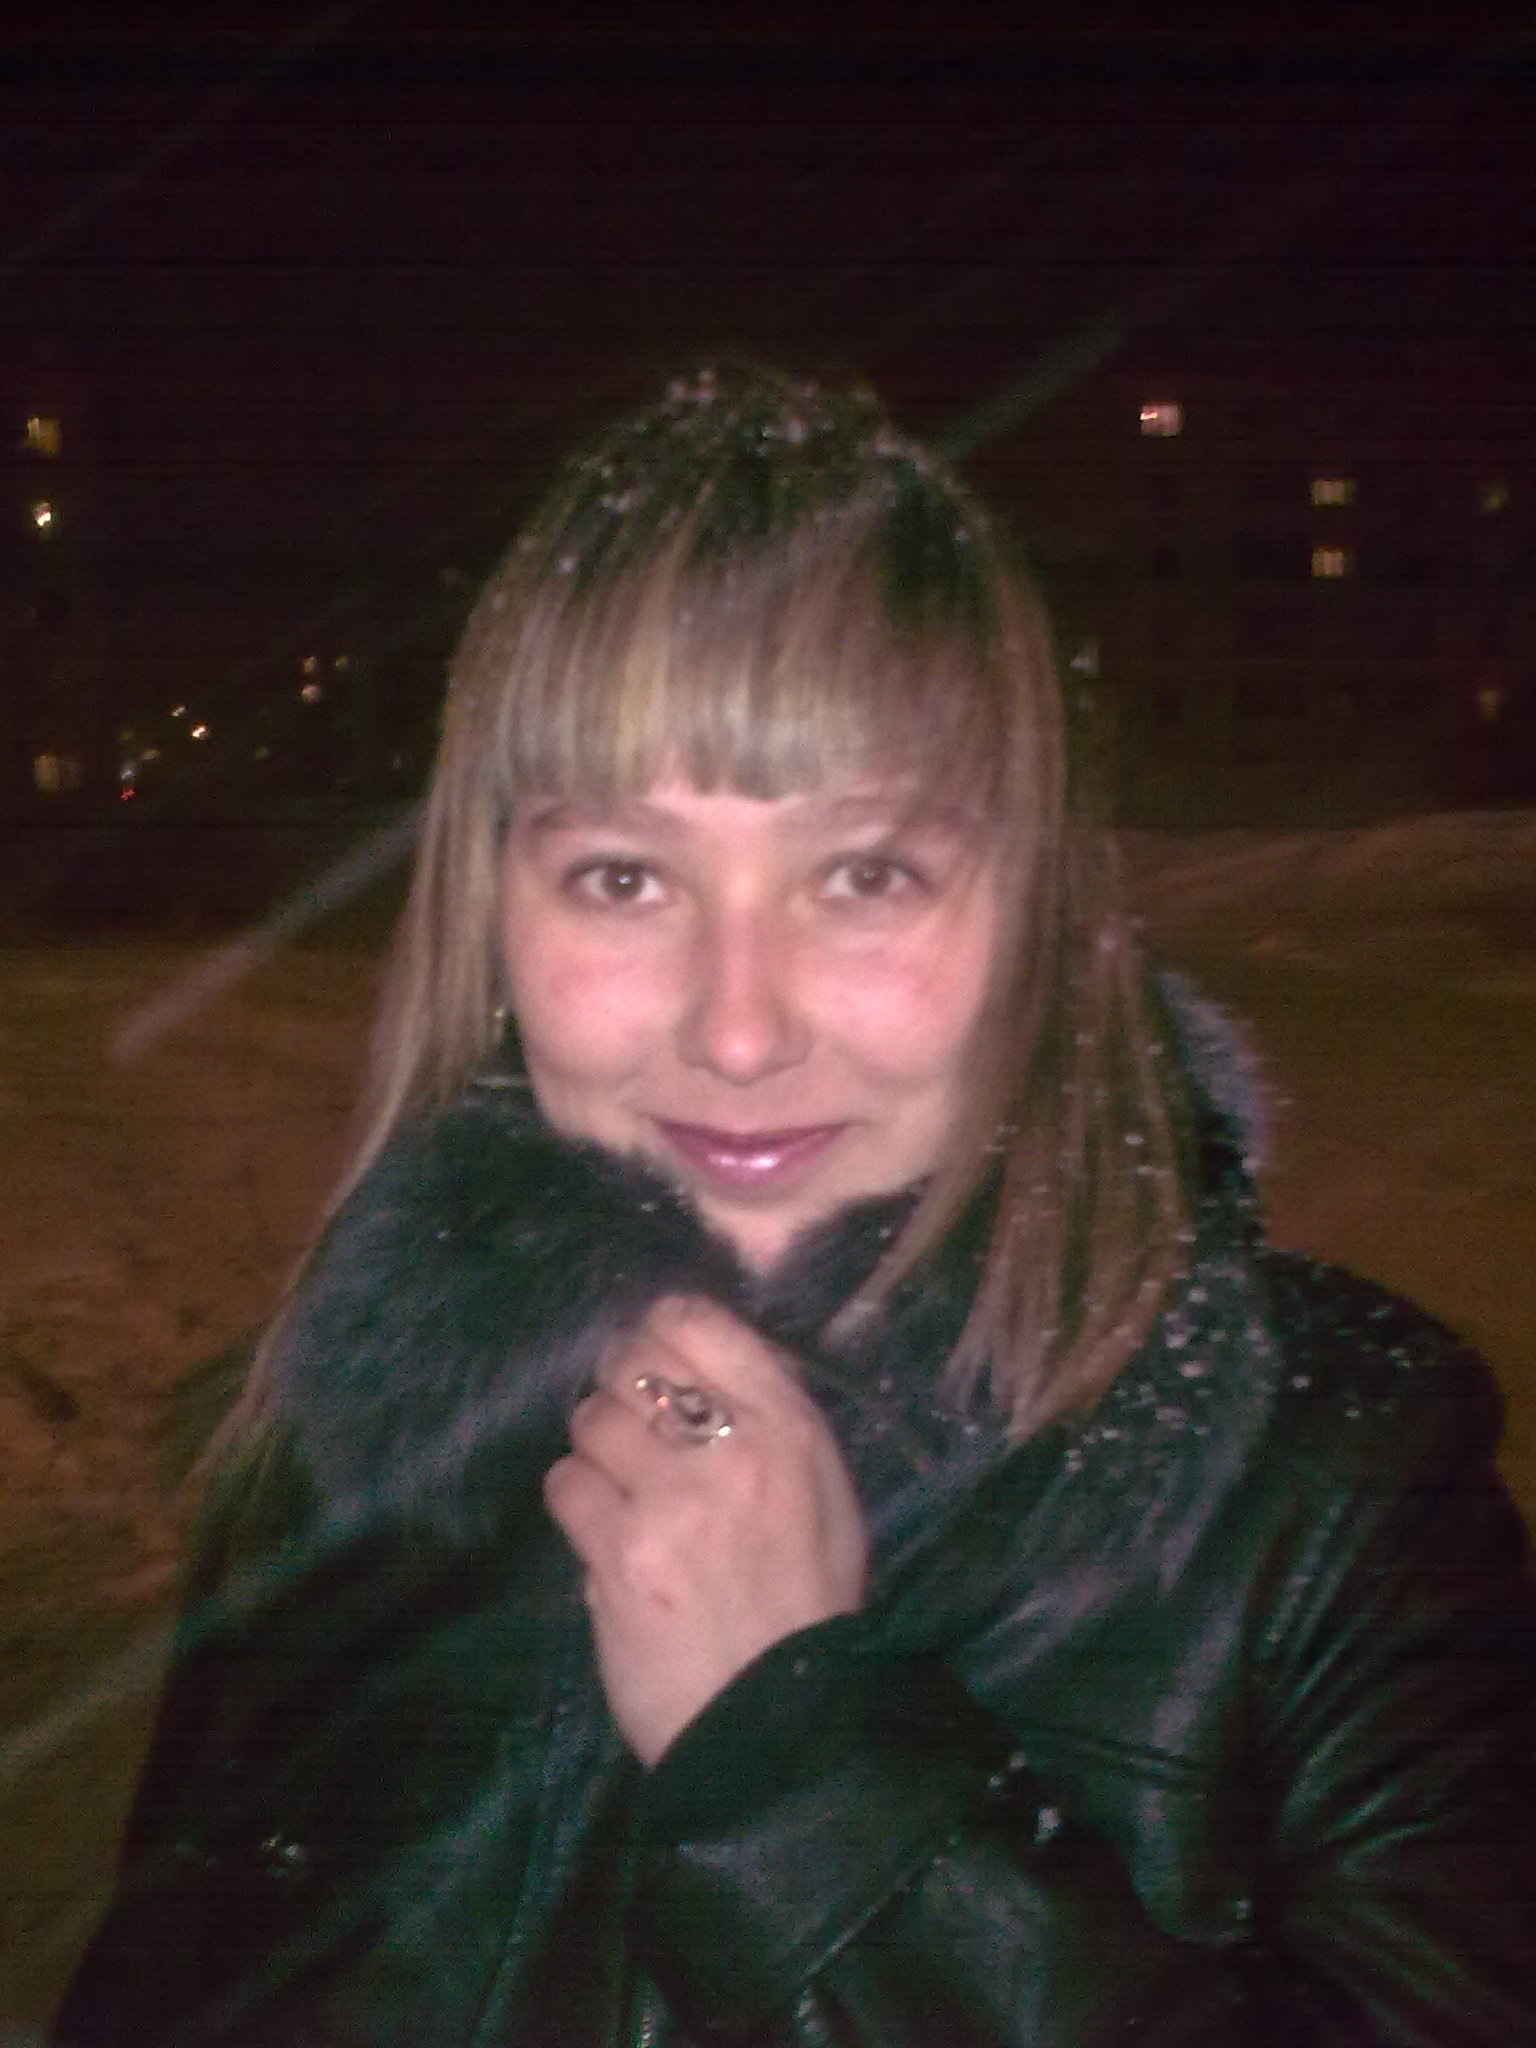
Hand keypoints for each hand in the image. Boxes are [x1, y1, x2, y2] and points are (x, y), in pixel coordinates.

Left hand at [543, 1295, 867, 1765]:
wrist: (780, 1722)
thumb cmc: (806, 1605)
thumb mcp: (824, 1494)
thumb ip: (769, 1421)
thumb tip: (695, 1365)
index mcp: (790, 1427)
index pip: (699, 1323)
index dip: (656, 1331)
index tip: (649, 1357)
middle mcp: (732, 1447)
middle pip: (632, 1363)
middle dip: (617, 1389)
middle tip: (626, 1427)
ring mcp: (672, 1499)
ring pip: (591, 1421)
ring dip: (596, 1449)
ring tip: (620, 1490)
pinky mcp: (621, 1553)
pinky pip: (566, 1485)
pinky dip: (576, 1502)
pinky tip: (602, 1532)